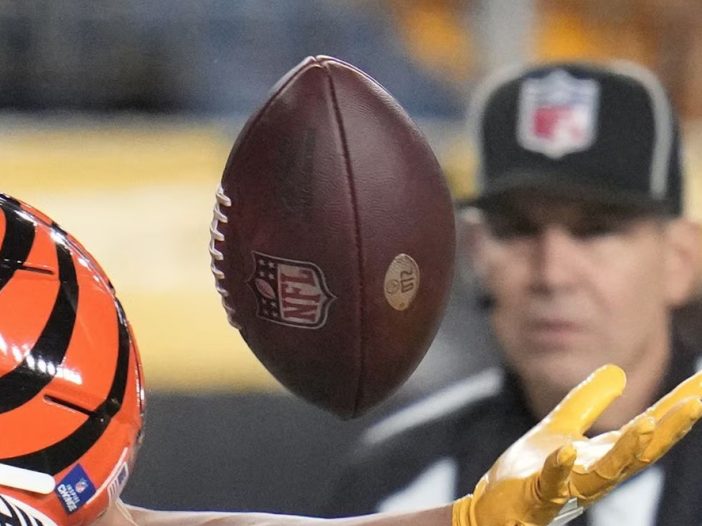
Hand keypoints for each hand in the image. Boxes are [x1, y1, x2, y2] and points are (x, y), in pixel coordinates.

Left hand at [452, 364, 701, 525]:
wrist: (496, 506)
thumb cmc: (533, 470)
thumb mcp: (561, 427)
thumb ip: (587, 401)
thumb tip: (617, 371)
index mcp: (603, 455)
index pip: (646, 428)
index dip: (675, 407)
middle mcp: (594, 473)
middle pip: (638, 453)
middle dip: (668, 430)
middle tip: (695, 404)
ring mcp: (568, 488)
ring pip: (604, 473)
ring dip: (628, 451)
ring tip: (648, 424)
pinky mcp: (536, 497)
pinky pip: (551, 483)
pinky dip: (560, 469)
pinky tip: (567, 452)